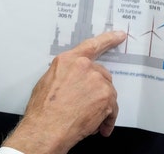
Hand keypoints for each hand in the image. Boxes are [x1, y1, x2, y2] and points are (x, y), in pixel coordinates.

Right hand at [2, 31, 125, 152]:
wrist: (46, 128)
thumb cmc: (43, 110)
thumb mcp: (47, 82)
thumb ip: (64, 74)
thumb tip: (71, 80)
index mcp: (68, 60)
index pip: (92, 45)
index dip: (108, 39)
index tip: (120, 35)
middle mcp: (84, 66)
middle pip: (101, 75)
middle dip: (97, 90)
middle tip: (87, 105)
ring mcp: (97, 80)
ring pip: (108, 92)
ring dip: (102, 106)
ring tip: (89, 119)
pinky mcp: (106, 96)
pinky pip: (112, 109)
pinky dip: (107, 119)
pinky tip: (97, 126)